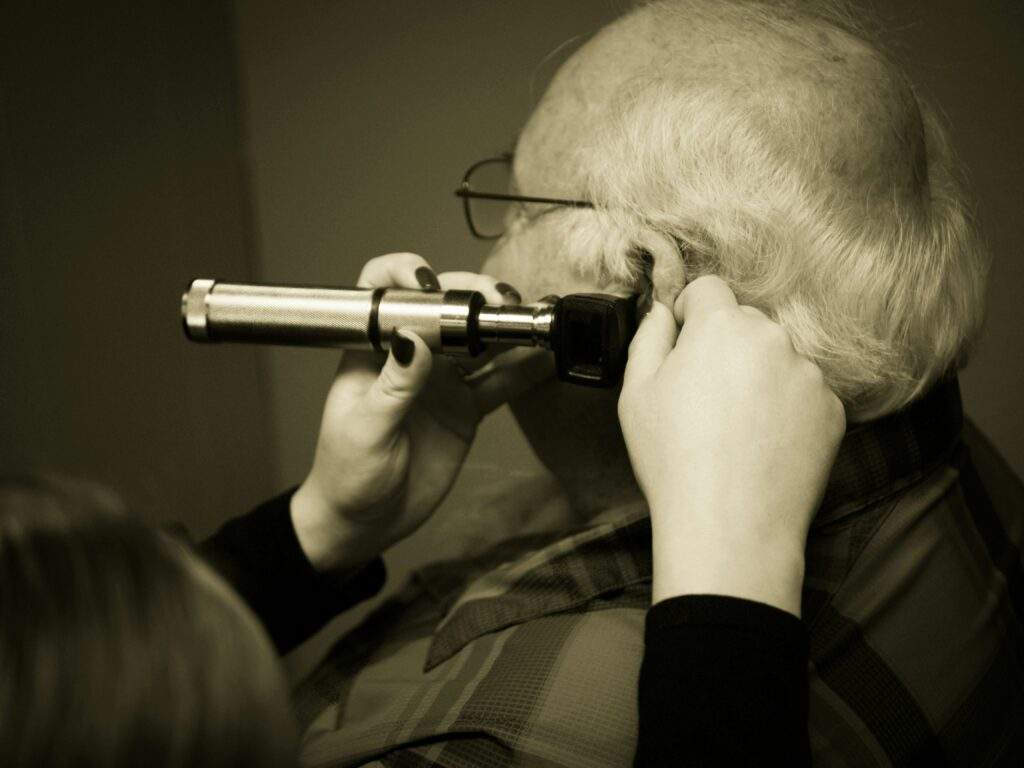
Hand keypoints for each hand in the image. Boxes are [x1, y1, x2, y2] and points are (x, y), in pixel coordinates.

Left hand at [291, 253, 552, 571]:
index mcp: (373, 351)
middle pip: (445, 307)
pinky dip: (524, 370)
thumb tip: (414, 338)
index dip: (404, 273)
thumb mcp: (365, 430)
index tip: (430, 282)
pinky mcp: (466, 409)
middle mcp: (410, 357)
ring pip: (480, 340)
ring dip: (506, 328)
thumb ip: (393, 385)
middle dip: (473, 296)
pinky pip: (500, 382)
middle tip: (498, 305)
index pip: (383, 292)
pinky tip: (546, 358)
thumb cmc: (347, 475)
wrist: (365, 523)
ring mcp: (442, 381)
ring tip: (533, 322)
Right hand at [618, 276, 845, 614]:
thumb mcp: (636, 393)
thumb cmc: (673, 459)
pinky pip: (803, 393)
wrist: (730, 527)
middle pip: (745, 323)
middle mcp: (774, 338)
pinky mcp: (833, 409)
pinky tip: (762, 446)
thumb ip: (649, 337)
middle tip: (704, 399)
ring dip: (758, 377)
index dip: (689, 314)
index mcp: (722, 325)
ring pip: (776, 358)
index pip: (708, 290)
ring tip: (735, 430)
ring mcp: (809, 374)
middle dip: (724, 347)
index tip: (682, 349)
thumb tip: (662, 311)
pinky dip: (785, 409)